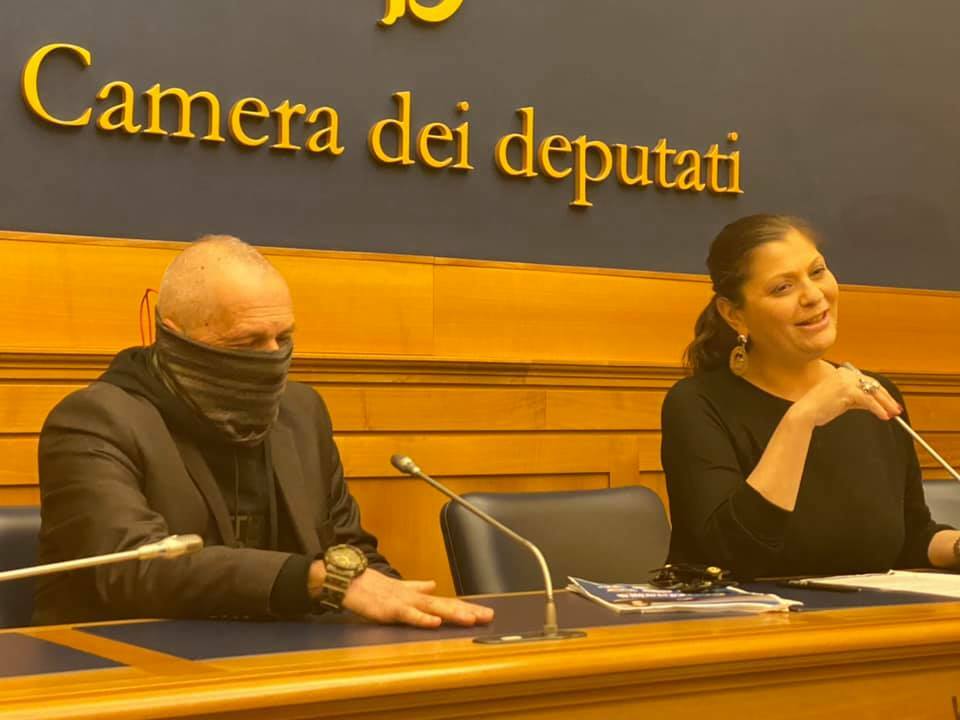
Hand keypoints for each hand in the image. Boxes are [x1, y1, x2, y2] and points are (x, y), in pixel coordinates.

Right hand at [334, 567, 493, 627]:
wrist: (349, 580)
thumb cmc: (372, 586)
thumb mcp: (398, 587)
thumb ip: (416, 587)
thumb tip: (432, 585)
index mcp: (417, 595)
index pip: (447, 601)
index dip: (466, 606)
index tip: (486, 611)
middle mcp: (415, 597)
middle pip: (446, 604)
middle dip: (468, 610)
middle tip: (489, 616)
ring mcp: (403, 602)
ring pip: (432, 608)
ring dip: (453, 613)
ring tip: (471, 618)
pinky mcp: (390, 609)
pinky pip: (408, 615)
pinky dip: (422, 618)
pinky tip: (435, 622)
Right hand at [791, 365, 901, 427]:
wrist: (805, 413)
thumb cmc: (818, 409)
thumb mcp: (841, 401)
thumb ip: (856, 399)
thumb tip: (873, 404)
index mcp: (842, 373)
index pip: (867, 381)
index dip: (880, 393)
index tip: (889, 402)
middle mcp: (844, 374)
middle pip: (873, 385)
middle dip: (886, 398)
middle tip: (895, 408)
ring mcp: (846, 381)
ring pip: (872, 392)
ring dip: (885, 404)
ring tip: (892, 413)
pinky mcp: (847, 390)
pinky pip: (868, 400)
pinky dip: (877, 409)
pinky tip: (883, 416)